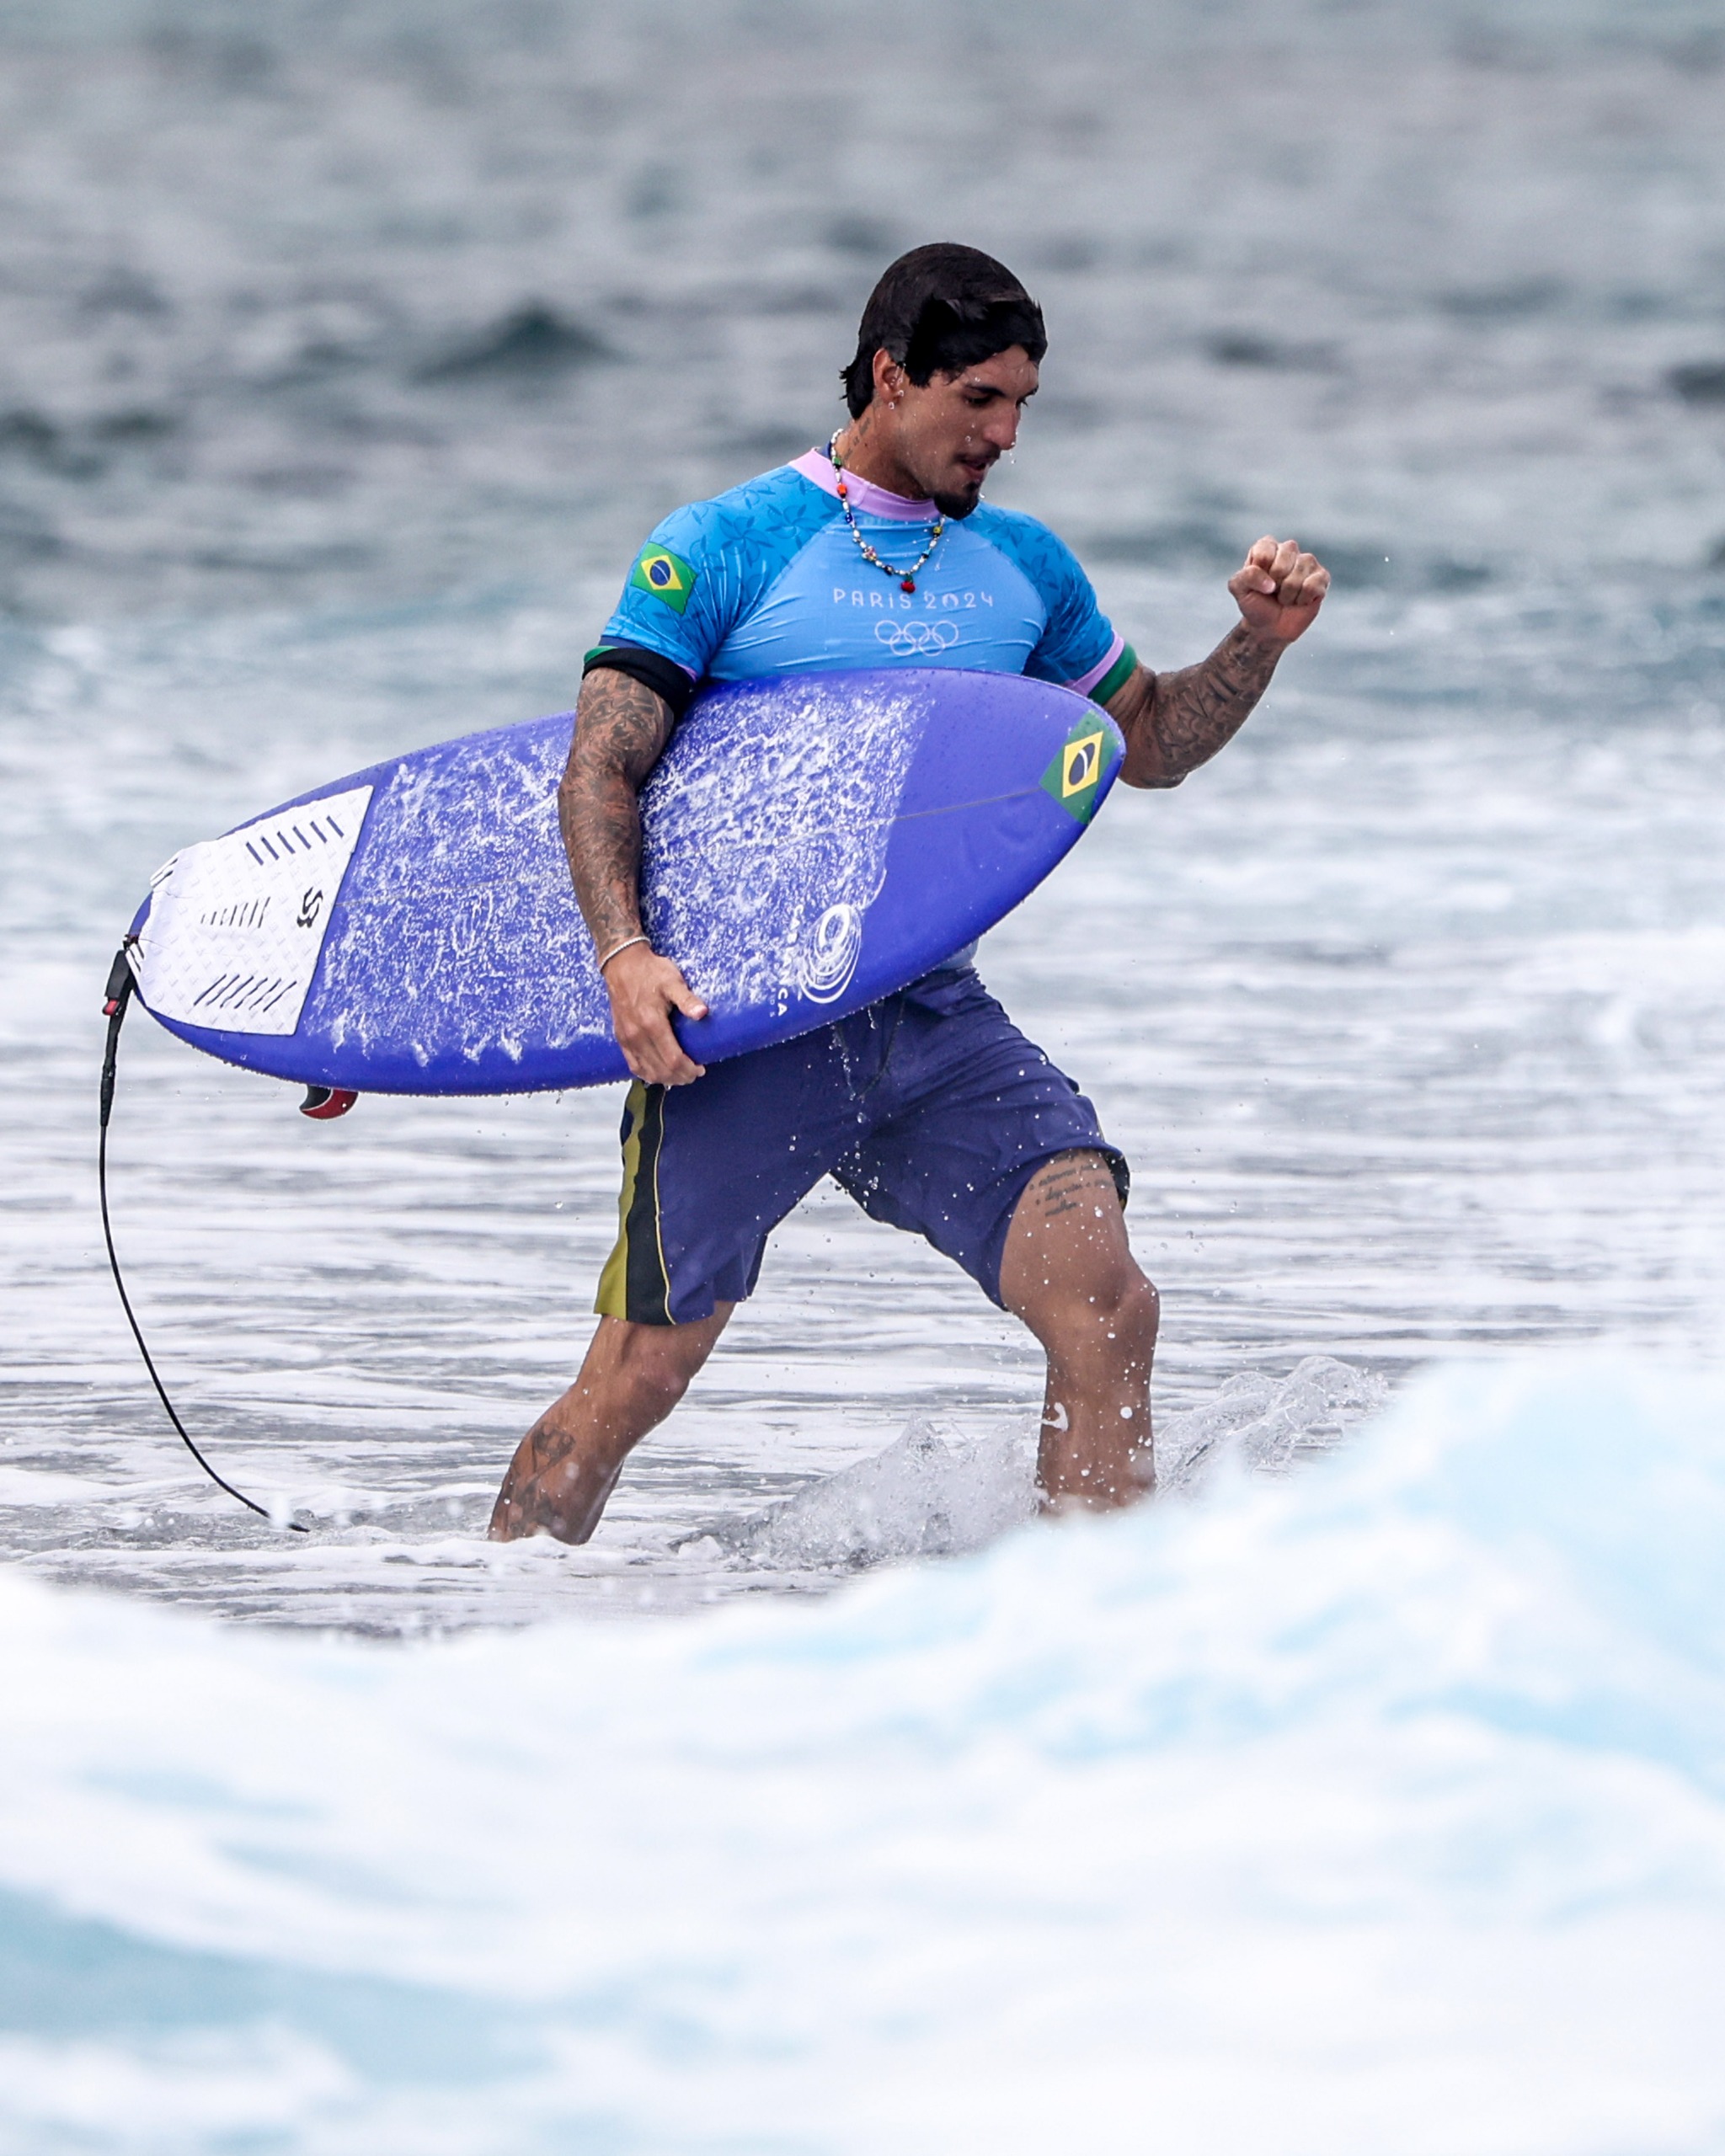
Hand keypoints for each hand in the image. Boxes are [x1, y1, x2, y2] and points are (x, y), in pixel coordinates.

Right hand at [603, 943, 707, 1085]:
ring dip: (664, 1078)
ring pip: (646, 1071)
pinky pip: (632, 1064)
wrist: (622, 964)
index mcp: (651, 1023)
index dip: (688, 1069)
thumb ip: (687, 999)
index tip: (700, 1069)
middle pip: (660, 1070)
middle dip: (679, 1077)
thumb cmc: (649, 971)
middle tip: (693, 1074)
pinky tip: (657, 1074)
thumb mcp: (672, 981)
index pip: (672, 1059)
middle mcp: (636, 1035)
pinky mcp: (620, 1037)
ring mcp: (626, 1038)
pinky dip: (646, 1073)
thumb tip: (703, 1012)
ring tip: (679, 1076)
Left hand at [1229, 536, 1328, 644]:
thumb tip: (1271, 583)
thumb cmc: (1255, 603)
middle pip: (1282, 565)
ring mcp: (1307, 562)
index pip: (1264, 553)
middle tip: (1273, 592)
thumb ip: (1246, 576)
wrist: (1270, 627)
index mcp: (1267, 547)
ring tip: (1285, 597)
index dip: (1259, 575)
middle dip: (1275, 586)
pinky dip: (1302, 599)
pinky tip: (1300, 600)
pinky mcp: (1322, 576)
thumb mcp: (1239, 589)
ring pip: (1297, 576)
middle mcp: (1289, 549)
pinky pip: (1312, 586)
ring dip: (1288, 595)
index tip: (1259, 583)